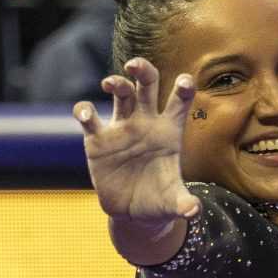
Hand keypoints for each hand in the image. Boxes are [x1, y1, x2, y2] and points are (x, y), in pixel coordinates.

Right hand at [75, 58, 200, 240]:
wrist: (133, 212)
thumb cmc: (158, 201)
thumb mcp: (173, 203)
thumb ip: (184, 204)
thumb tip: (193, 212)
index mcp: (169, 130)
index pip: (179, 102)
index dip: (183, 88)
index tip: (185, 81)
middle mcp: (145, 122)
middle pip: (146, 84)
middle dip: (142, 70)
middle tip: (135, 65)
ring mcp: (121, 128)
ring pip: (120, 94)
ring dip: (115, 83)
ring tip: (110, 83)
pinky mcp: (97, 140)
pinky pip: (89, 118)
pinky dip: (84, 111)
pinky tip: (86, 114)